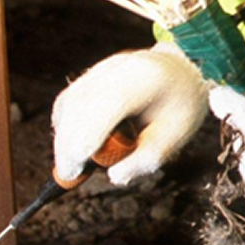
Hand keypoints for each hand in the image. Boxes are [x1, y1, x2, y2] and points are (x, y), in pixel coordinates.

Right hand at [52, 43, 208, 185]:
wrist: (181, 70)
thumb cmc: (180, 104)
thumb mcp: (177, 134)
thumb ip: (148, 157)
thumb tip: (115, 176)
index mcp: (147, 78)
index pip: (109, 102)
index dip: (88, 135)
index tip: (76, 167)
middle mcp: (120, 67)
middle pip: (81, 102)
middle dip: (68, 142)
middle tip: (68, 175)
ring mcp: (103, 68)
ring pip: (70, 100)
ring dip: (63, 136)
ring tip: (71, 165)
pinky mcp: (92, 74)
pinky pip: (69, 99)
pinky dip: (65, 124)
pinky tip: (70, 145)